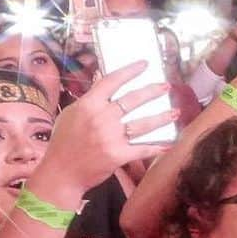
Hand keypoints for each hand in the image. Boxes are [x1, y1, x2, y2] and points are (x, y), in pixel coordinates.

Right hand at [34, 62, 178, 197]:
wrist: (61, 172)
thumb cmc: (63, 143)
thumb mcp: (70, 114)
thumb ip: (88, 99)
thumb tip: (101, 81)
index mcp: (88, 105)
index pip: (112, 81)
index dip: (130, 71)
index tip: (144, 64)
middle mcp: (101, 118)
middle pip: (133, 100)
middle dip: (153, 91)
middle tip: (167, 86)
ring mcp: (110, 137)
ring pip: (143, 123)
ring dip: (162, 117)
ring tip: (175, 112)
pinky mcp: (118, 155)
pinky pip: (142, 149)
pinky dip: (157, 147)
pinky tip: (169, 144)